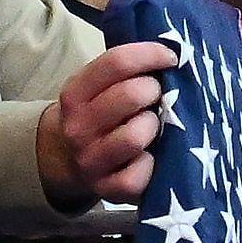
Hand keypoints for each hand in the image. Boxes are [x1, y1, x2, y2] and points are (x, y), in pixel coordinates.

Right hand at [38, 42, 177, 206]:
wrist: (68, 159)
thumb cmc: (99, 114)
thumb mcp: (98, 86)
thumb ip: (126, 69)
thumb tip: (173, 52)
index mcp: (75, 94)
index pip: (116, 62)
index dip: (151, 54)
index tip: (170, 58)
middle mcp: (78, 127)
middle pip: (131, 95)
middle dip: (154, 91)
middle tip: (157, 96)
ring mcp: (90, 161)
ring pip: (135, 136)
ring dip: (153, 126)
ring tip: (153, 125)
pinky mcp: (107, 190)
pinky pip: (137, 176)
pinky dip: (150, 166)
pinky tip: (150, 157)